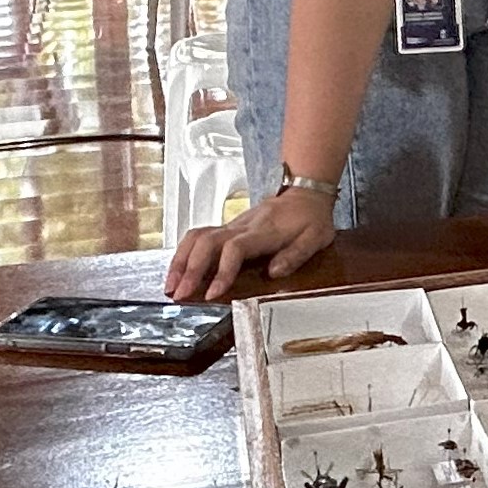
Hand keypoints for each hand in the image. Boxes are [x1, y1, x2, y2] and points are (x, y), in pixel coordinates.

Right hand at [165, 180, 336, 301]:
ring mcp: (232, 225)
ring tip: (170, 286)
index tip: (213, 293)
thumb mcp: (316, 237)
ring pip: (197, 237)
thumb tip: (274, 273)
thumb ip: (296, 254)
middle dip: (190, 269)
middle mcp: (242, 227)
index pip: (235, 248)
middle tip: (180, 295)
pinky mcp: (227, 228)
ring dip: (180, 261)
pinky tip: (177, 272)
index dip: (222, 271)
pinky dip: (183, 254)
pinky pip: (198, 237)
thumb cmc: (311, 218)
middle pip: (207, 242)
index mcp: (264, 232)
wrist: (305, 193)